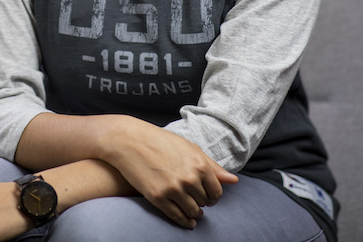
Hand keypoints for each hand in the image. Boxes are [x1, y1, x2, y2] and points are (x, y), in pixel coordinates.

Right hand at [100, 116, 238, 227]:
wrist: (128, 141)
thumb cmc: (160, 141)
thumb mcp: (189, 148)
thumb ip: (212, 166)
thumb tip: (234, 180)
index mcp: (199, 164)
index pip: (217, 191)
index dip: (214, 196)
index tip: (209, 197)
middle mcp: (189, 178)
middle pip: (205, 202)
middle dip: (202, 202)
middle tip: (197, 200)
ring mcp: (173, 188)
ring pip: (193, 211)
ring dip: (194, 213)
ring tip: (192, 211)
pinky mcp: (158, 197)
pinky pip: (177, 216)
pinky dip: (184, 222)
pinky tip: (186, 221)